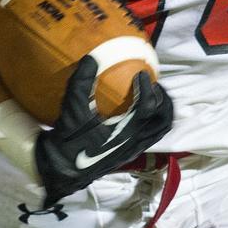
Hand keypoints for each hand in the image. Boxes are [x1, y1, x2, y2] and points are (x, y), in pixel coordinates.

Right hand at [35, 56, 173, 207]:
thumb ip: (81, 83)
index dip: (147, 87)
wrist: (63, 169)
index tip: (140, 74)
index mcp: (124, 132)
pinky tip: (140, 110)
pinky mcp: (130, 152)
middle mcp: (134, 142)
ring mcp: (134, 149)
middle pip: (164, 120)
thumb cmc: (69, 141)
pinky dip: (154, 120)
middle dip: (163, 99)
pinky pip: (152, 135)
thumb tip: (91, 58)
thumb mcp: (72, 110)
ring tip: (152, 95)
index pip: (148, 107)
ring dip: (162, 110)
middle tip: (153, 84)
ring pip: (161, 129)